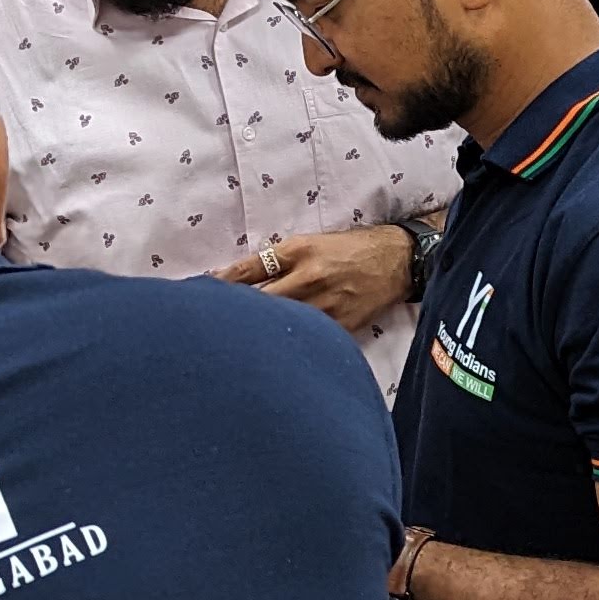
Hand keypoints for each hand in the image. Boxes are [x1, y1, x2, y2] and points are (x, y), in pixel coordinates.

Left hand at [214, 222, 421, 329]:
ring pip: (282, 324)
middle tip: (211, 328)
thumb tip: (238, 278)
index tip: (200, 295)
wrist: (398, 260)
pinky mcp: (340, 324)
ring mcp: (325, 303)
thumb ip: (278, 259)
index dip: (220, 284)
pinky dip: (291, 345)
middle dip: (235, 314)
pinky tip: (276, 356)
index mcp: (298, 250)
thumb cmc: (350, 249)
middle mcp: (309, 276)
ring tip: (237, 346)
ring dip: (260, 333)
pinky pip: (309, 339)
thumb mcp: (312, 242)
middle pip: (259, 301)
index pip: (248, 269)